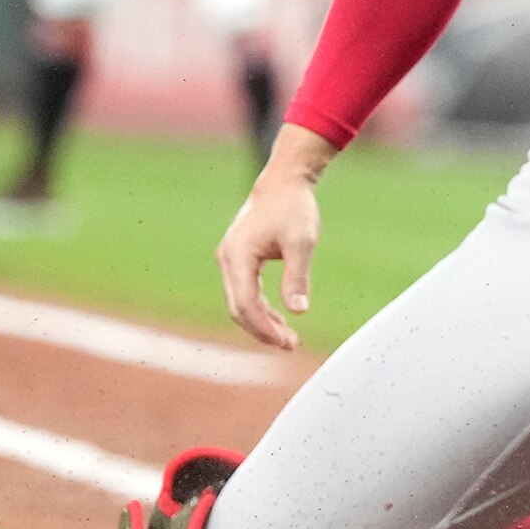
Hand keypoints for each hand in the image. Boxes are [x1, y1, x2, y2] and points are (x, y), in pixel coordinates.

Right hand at [217, 127, 333, 349]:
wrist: (283, 182)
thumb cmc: (294, 208)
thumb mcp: (302, 242)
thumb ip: (297, 277)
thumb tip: (299, 311)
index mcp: (238, 256)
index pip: (245, 303)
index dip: (264, 327)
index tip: (287, 341)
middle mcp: (227, 260)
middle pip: (238, 307)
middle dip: (262, 330)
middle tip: (291, 345)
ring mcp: (230, 260)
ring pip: (239, 302)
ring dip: (260, 322)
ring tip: (287, 338)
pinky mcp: (237, 259)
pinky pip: (243, 291)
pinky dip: (259, 308)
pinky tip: (279, 319)